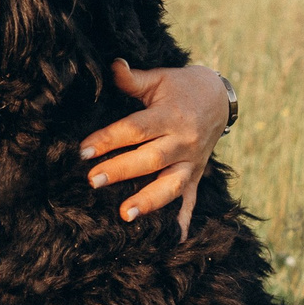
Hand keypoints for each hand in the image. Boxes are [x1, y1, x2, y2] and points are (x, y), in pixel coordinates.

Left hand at [80, 61, 231, 239]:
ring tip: (125, 215)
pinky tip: (176, 239)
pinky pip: (191, 200)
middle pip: (150, 159)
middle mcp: (184, 141)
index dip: (109, 139)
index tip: (84, 150)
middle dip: (121, 170)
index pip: (136, 130)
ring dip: (149, 201)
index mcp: (171, 116)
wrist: (219, 98)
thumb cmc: (180, 88)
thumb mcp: (159, 78)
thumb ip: (133, 79)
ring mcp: (192, 162)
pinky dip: (184, 219)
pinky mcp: (197, 175)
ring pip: (171, 185)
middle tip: (93, 181)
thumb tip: (113, 65)